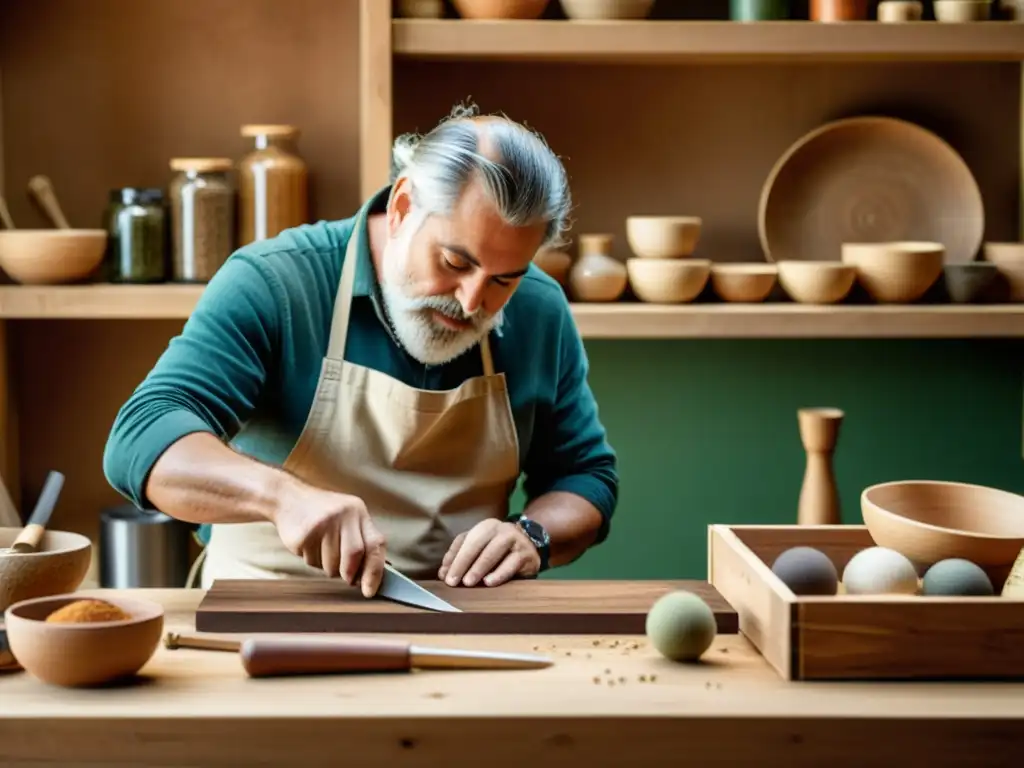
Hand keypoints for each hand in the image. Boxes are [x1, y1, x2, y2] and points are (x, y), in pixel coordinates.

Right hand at [271, 484, 386, 596]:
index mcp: (358, 511)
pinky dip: (312, 561)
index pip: (375, 543)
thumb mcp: (347, 518)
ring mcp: (322, 523)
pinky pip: (312, 562)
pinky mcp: (304, 534)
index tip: (370, 591)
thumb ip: (362, 541)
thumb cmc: (323, 514)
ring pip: (332, 564)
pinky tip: (308, 545)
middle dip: (350, 573)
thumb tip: (375, 575)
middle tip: (346, 578)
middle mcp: (343, 514)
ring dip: (329, 567)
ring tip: (321, 549)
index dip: (375, 570)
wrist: (288, 499)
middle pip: (354, 555)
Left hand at [438, 519, 539, 587]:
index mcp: (486, 527)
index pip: (467, 541)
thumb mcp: (479, 548)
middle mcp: (501, 530)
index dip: (455, 559)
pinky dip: (499, 573)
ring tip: (469, 582)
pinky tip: (489, 582)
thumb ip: (459, 557)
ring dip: (480, 568)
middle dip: (464, 564)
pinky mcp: (527, 555)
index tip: (446, 577)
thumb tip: (443, 573)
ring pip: (494, 552)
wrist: (532, 546)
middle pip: (478, 545)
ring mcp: (516, 540)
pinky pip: (512, 563)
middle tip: (454, 582)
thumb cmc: (499, 549)